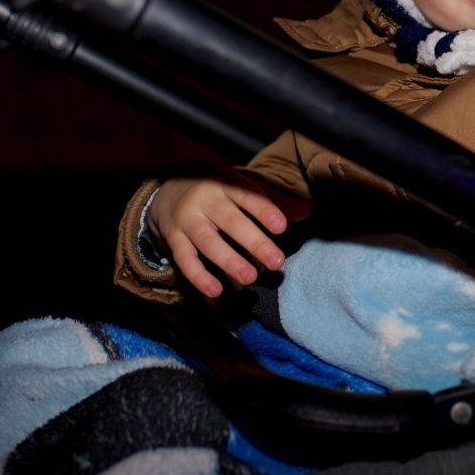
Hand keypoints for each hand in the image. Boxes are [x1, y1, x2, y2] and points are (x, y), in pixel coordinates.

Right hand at [149, 174, 311, 298]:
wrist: (167, 191)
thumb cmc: (218, 193)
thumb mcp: (242, 189)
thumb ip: (273, 201)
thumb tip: (307, 210)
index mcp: (226, 184)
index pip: (247, 195)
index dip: (264, 210)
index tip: (282, 226)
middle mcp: (206, 200)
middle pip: (230, 221)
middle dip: (254, 242)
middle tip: (277, 261)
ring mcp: (188, 220)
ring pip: (207, 241)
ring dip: (228, 260)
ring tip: (250, 278)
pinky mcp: (174, 239)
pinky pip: (184, 260)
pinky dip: (198, 276)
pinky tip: (215, 291)